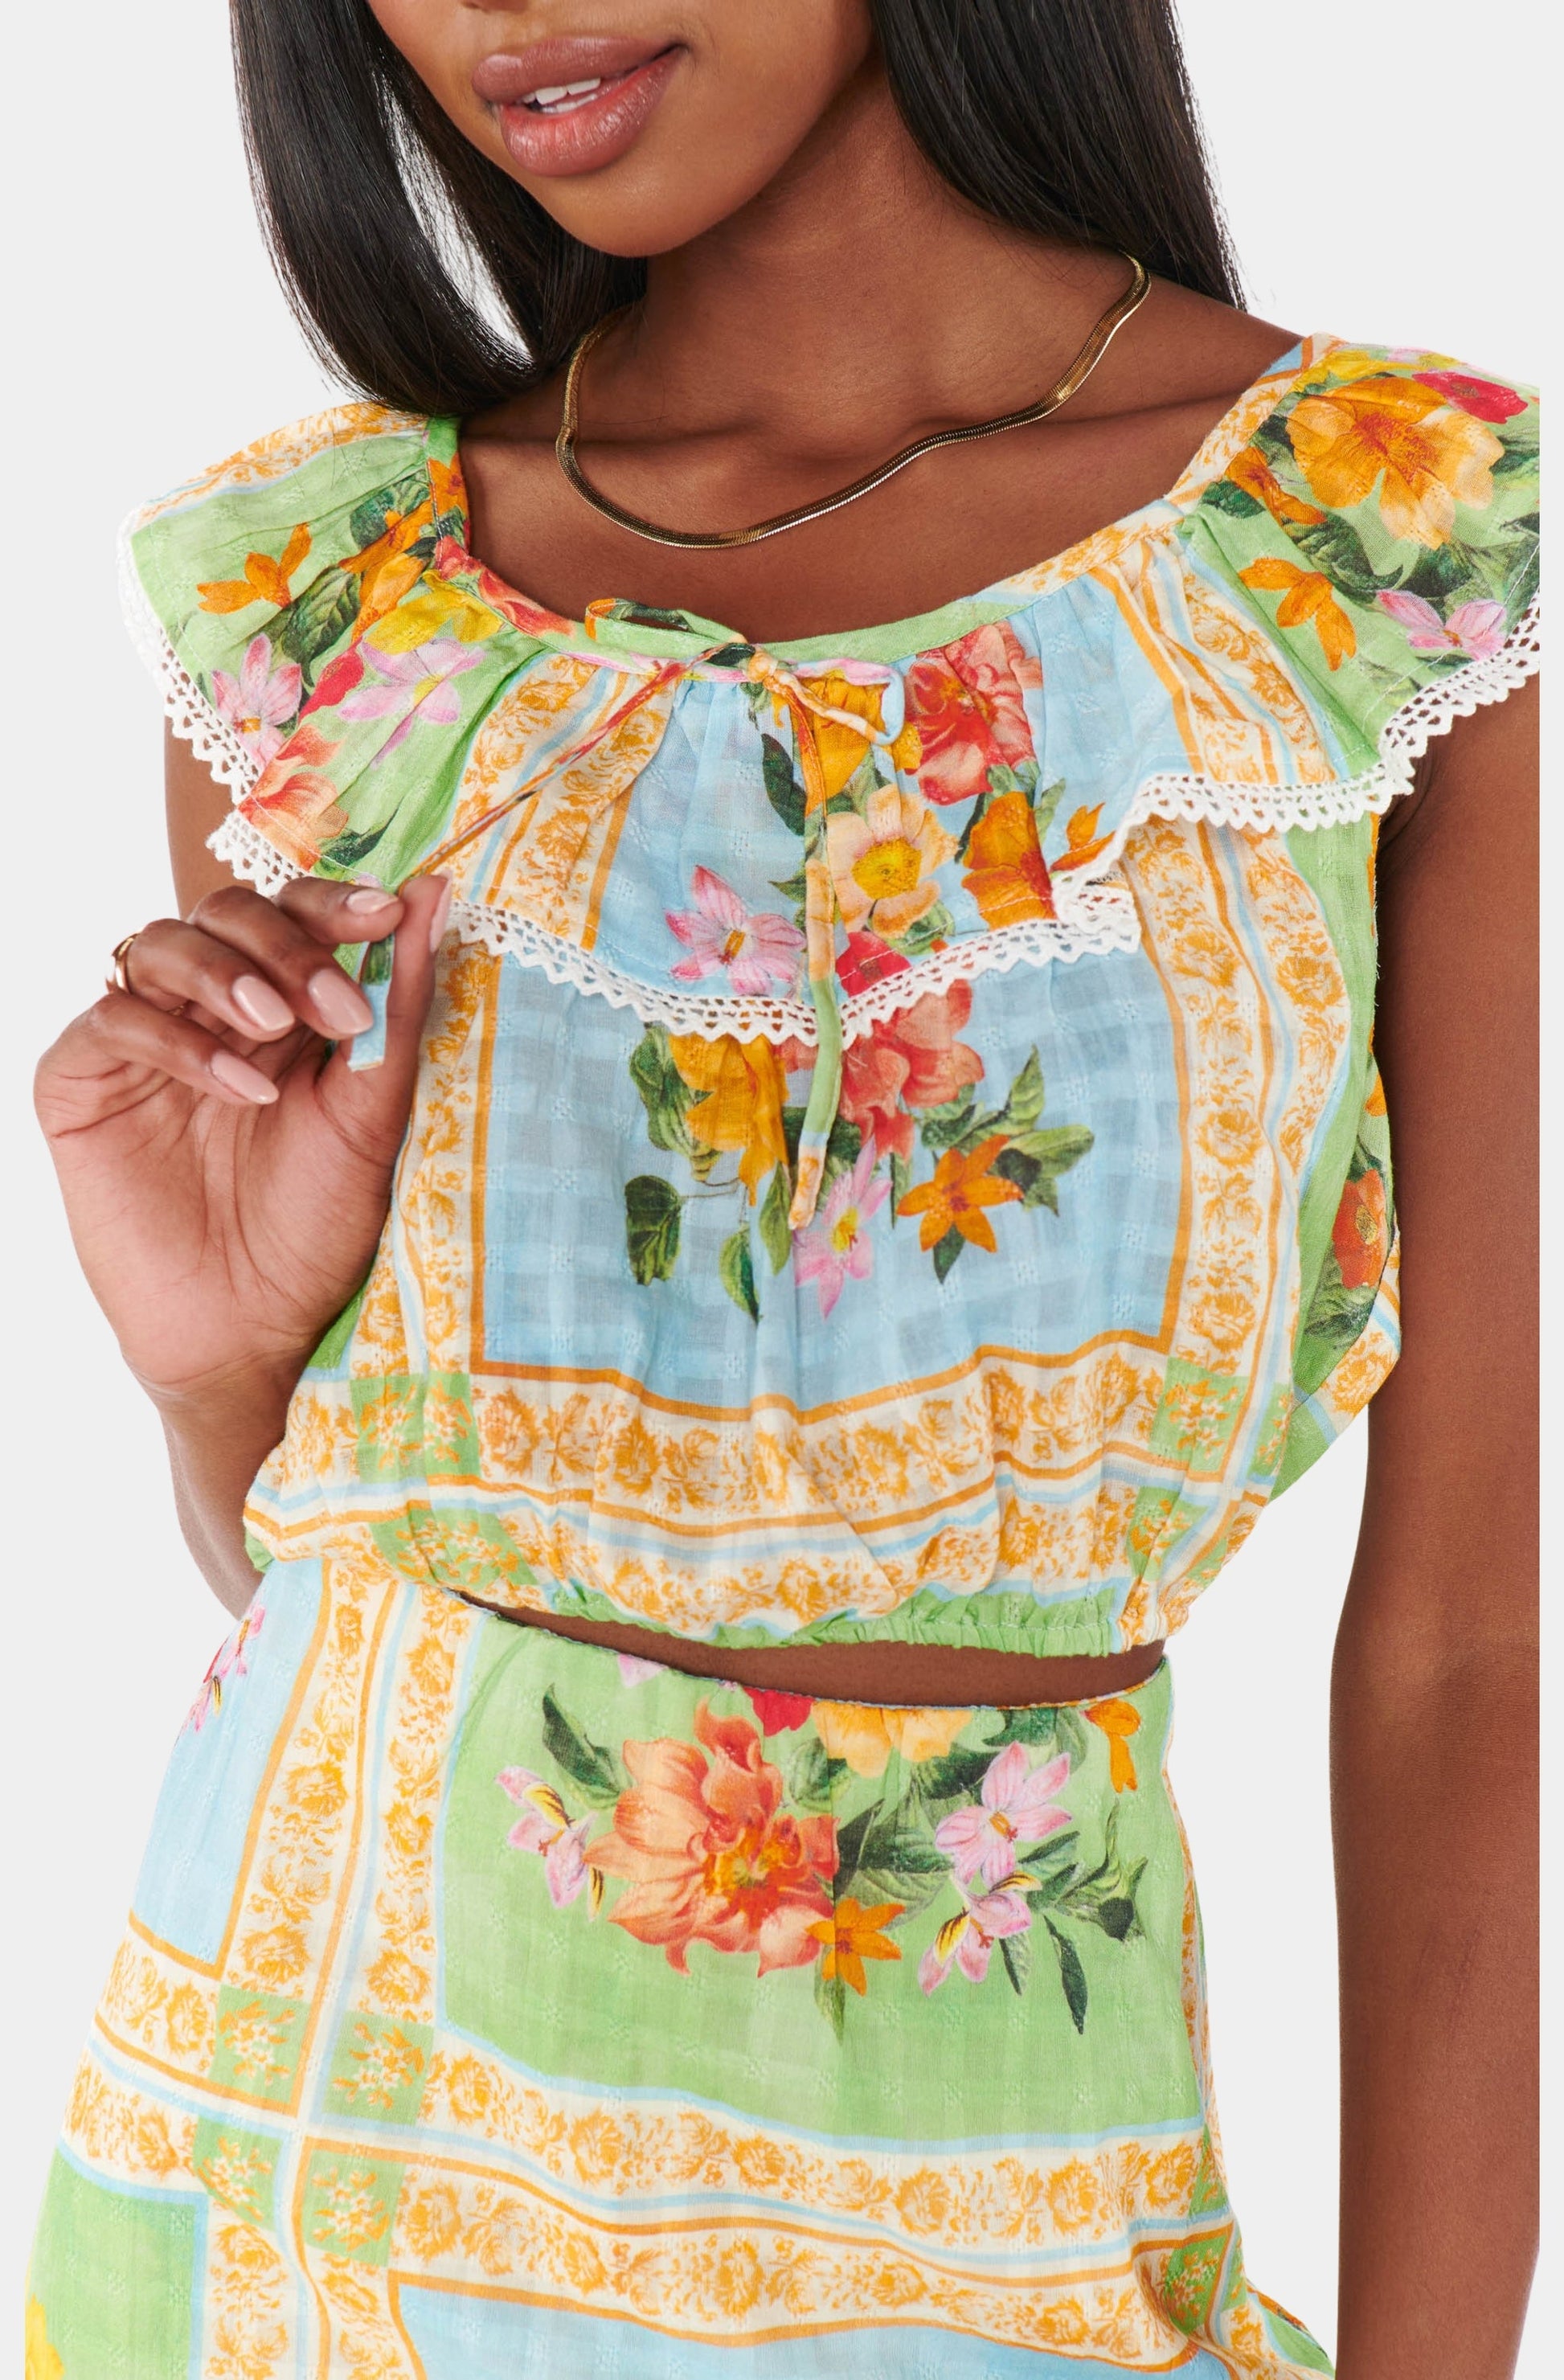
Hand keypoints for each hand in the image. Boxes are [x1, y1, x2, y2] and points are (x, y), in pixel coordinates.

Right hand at [35, 873, 449, 1410]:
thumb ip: (398, 1007)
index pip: (294, 911)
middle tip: (336, 1006)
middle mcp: (205, 1008)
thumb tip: (436, 894)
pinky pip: (112, 1019)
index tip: (387, 913)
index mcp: (281, 1003)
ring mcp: (139, 1040)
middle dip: (288, 944)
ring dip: (228, 974)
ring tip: (279, 1029)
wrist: (253, 1331)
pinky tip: (241, 1089)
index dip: (334, 900)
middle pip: (226, 911)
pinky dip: (178, 1039)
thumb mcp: (371, 1112)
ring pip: (160, 943)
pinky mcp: (79, 1081)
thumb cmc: (316, 1226)